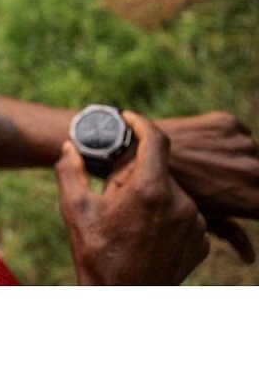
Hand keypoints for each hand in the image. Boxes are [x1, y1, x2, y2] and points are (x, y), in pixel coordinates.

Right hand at [55, 111, 209, 284]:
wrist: (121, 298)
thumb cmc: (96, 253)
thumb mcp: (74, 208)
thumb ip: (69, 170)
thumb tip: (68, 146)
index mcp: (150, 190)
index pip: (156, 140)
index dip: (141, 123)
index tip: (127, 117)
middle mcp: (180, 203)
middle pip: (158, 169)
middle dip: (136, 173)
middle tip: (112, 191)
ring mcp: (194, 224)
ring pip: (171, 191)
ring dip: (151, 194)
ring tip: (126, 217)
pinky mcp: (201, 242)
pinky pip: (183, 214)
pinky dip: (165, 215)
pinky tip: (143, 231)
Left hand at [160, 111, 258, 262]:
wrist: (132, 154)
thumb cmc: (162, 194)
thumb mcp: (199, 218)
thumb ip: (231, 233)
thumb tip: (249, 257)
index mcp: (253, 198)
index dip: (254, 197)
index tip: (240, 194)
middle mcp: (255, 170)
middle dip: (246, 177)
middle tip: (213, 180)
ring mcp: (242, 144)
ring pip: (251, 150)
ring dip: (236, 156)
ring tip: (204, 163)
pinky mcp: (226, 122)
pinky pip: (238, 130)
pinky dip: (225, 138)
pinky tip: (201, 146)